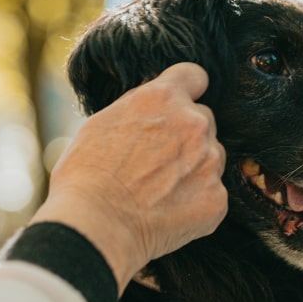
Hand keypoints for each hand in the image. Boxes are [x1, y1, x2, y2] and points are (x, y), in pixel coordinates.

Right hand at [29, 63, 226, 291]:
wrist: (95, 224)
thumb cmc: (85, 176)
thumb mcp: (101, 124)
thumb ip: (137, 109)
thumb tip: (150, 106)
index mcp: (163, 98)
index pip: (194, 76)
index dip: (188, 90)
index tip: (182, 103)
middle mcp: (194, 123)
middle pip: (203, 121)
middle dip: (186, 137)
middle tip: (158, 162)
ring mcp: (210, 162)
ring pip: (211, 159)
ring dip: (193, 170)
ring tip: (159, 193)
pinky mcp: (217, 198)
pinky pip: (212, 195)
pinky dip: (196, 205)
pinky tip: (167, 214)